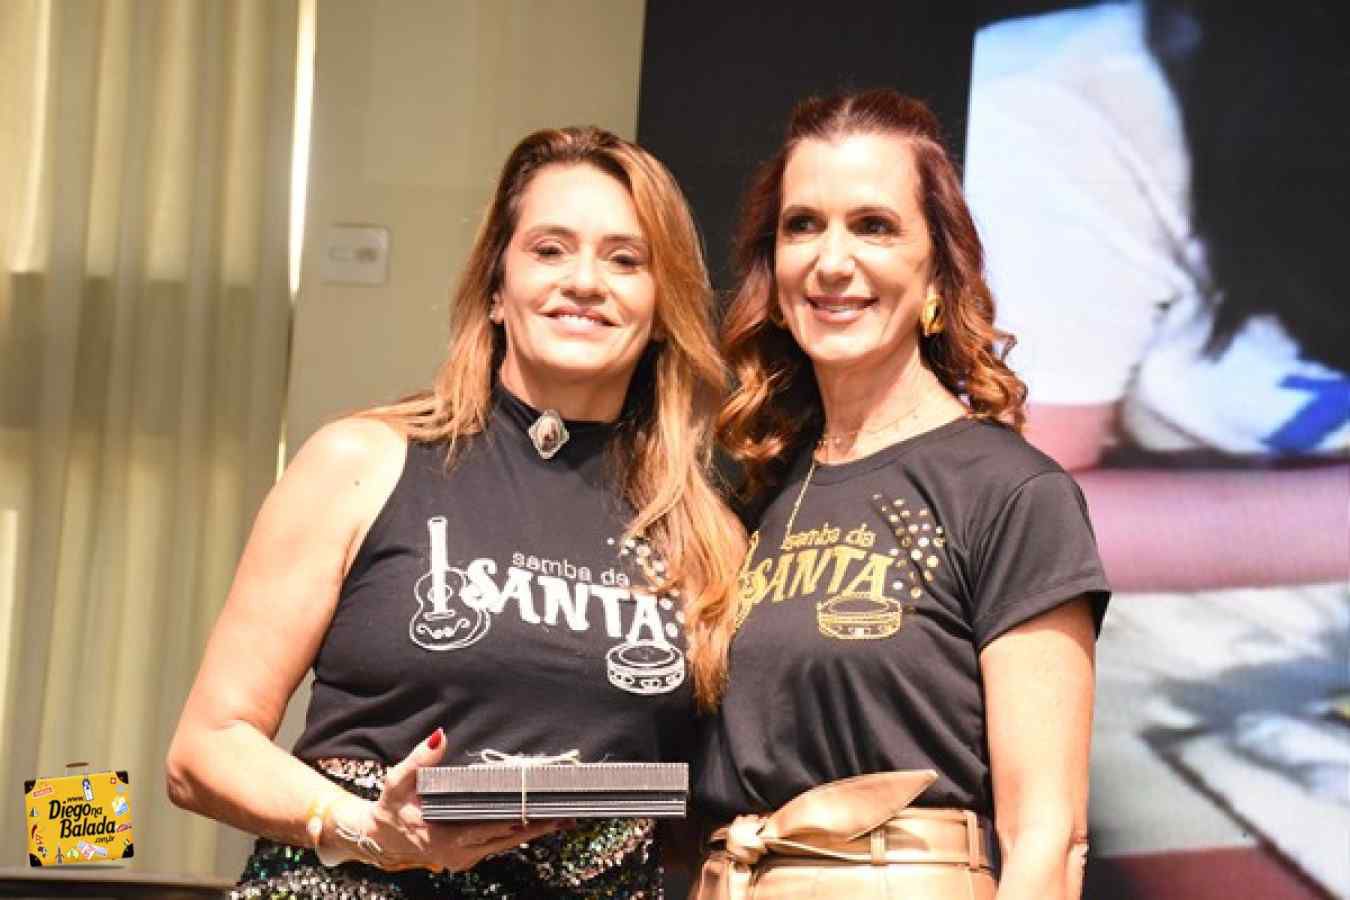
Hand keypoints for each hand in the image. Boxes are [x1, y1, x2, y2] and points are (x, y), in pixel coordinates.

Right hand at [319, 729, 569, 871]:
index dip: (516, 819)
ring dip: (532, 832)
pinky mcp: (467, 856)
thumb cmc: (391, 807)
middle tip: (565, 814)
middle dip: (536, 826)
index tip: (539, 807)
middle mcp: (458, 853)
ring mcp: (464, 857)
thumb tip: (439, 736)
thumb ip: (419, 761)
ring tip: (562, 819)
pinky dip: (518, 834)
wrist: (380, 837)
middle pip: (505, 839)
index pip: (489, 827)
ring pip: (505, 845)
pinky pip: (498, 845)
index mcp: (444, 838)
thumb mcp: (397, 782)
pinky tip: (539, 824)